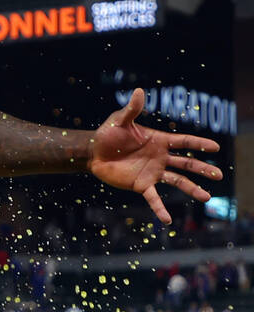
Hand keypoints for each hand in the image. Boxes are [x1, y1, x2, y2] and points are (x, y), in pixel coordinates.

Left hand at [88, 89, 222, 222]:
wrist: (92, 152)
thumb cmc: (107, 134)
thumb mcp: (120, 120)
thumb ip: (132, 109)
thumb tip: (140, 91)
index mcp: (159, 141)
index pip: (184, 142)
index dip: (199, 143)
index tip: (215, 147)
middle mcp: (160, 157)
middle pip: (186, 163)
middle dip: (203, 168)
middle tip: (219, 175)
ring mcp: (152, 172)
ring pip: (177, 181)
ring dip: (192, 189)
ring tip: (207, 197)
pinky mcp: (141, 185)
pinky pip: (153, 198)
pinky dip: (160, 208)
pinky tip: (167, 220)